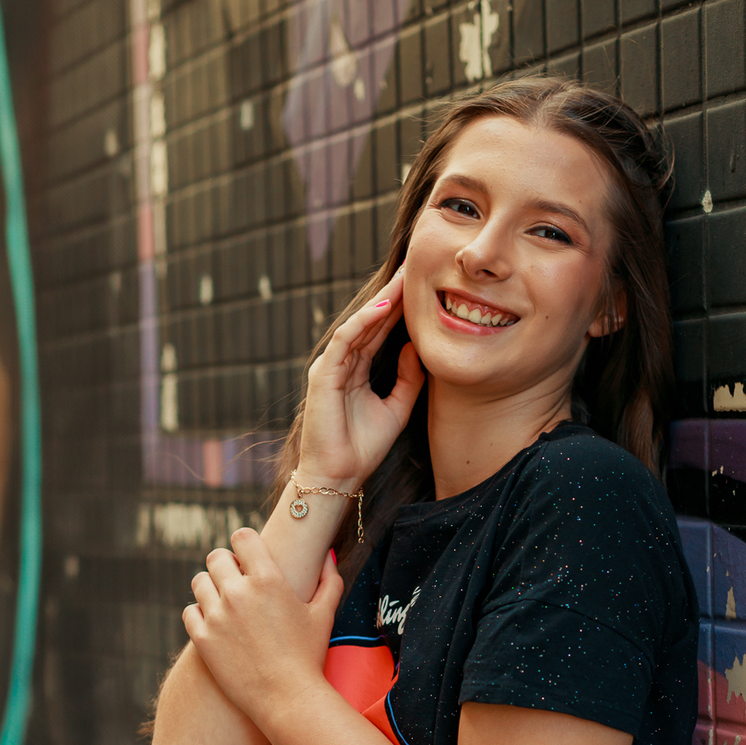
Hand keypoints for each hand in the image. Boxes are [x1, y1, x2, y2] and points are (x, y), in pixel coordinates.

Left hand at [183, 533, 344, 728]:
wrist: (287, 698)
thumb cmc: (309, 656)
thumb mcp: (324, 615)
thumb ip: (329, 580)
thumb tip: (327, 556)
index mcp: (269, 579)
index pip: (242, 537)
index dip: (244, 543)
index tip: (247, 555)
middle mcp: (239, 592)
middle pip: (216, 556)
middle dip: (225, 565)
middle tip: (235, 580)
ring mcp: (217, 615)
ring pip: (199, 581)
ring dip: (211, 587)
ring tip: (224, 602)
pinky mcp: (202, 638)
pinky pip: (189, 611)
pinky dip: (200, 614)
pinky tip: (215, 623)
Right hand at [298, 267, 424, 487]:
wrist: (338, 477)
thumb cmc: (362, 448)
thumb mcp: (397, 408)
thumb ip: (408, 379)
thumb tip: (415, 348)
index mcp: (357, 370)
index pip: (380, 331)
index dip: (401, 308)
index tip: (423, 287)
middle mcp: (343, 363)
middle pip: (371, 321)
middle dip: (393, 294)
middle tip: (414, 267)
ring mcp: (331, 366)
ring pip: (358, 324)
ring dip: (381, 300)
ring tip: (403, 279)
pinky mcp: (323, 374)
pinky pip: (344, 340)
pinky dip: (363, 322)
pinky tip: (383, 307)